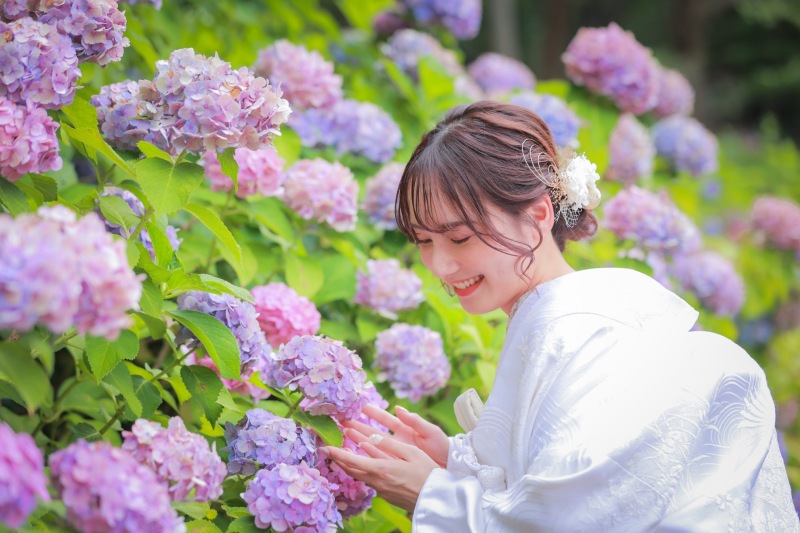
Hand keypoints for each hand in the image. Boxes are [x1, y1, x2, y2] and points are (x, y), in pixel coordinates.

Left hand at [324, 427, 438, 511]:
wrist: (437, 499)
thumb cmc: (427, 472)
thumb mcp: (410, 452)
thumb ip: (388, 445)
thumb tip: (368, 439)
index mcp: (381, 470)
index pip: (351, 461)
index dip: (336, 453)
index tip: (325, 447)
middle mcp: (377, 482)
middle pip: (352, 470)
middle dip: (339, 458)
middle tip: (330, 447)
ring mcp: (382, 490)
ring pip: (360, 475)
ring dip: (351, 463)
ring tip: (344, 450)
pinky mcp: (387, 494)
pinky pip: (371, 479)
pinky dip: (364, 468)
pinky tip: (366, 460)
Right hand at [344, 404, 449, 467]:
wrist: (449, 468)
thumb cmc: (442, 447)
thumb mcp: (430, 432)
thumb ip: (415, 421)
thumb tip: (398, 408)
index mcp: (405, 429)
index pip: (386, 419)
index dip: (373, 412)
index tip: (360, 406)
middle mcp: (397, 440)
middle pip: (374, 431)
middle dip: (359, 425)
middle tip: (344, 420)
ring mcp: (395, 453)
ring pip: (373, 445)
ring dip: (359, 439)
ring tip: (345, 434)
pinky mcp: (395, 465)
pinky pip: (378, 459)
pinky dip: (367, 456)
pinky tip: (355, 453)